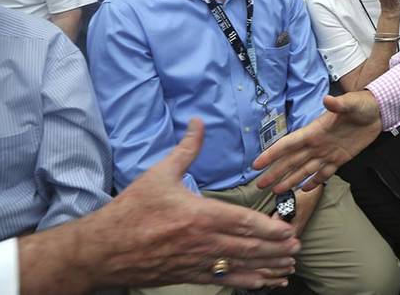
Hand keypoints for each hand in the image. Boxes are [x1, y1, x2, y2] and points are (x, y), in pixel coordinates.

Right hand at [72, 119, 299, 290]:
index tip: (288, 230)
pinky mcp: (186, 276)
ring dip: (265, 268)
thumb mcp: (159, 174)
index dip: (268, 228)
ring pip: (238, 267)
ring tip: (287, 268)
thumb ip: (186, 150)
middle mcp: (201, 242)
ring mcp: (194, 262)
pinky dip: (244, 282)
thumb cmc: (131, 210)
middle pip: (246, 247)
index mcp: (198, 215)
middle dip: (275, 249)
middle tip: (297, 248)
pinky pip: (221, 281)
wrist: (102, 249)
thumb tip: (198, 121)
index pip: (241, 222)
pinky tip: (260, 283)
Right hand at [253, 91, 382, 192]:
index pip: (289, 144)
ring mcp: (327, 153)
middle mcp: (317, 144)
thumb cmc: (362, 104)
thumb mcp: (351, 103)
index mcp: (314, 131)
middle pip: (292, 161)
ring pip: (304, 170)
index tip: (257, 164)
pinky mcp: (340, 159)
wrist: (378, 112)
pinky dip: (314, 182)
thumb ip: (338, 104)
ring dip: (290, 180)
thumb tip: (327, 99)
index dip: (272, 153)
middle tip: (259, 184)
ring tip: (276, 191)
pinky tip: (304, 190)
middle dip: (275, 172)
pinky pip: (323, 173)